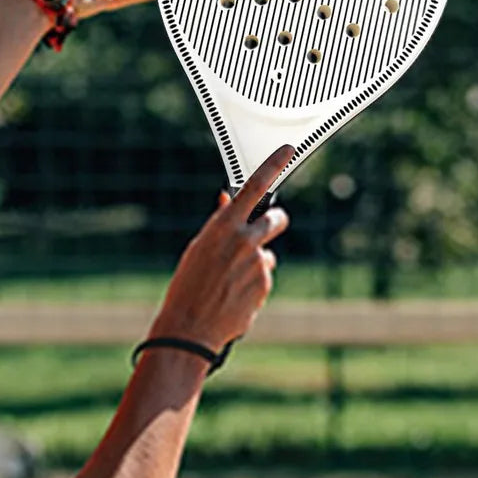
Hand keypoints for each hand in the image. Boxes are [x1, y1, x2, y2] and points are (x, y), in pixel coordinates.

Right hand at [149, 146, 294, 350]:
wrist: (190, 328)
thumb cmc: (189, 284)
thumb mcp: (200, 247)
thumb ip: (220, 223)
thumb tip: (229, 199)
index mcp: (224, 226)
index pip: (254, 186)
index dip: (273, 165)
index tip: (288, 150)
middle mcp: (245, 240)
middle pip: (276, 218)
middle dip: (275, 221)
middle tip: (266, 228)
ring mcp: (258, 263)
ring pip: (267, 253)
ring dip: (255, 262)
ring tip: (229, 281)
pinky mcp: (265, 284)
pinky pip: (264, 276)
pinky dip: (253, 283)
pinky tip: (234, 295)